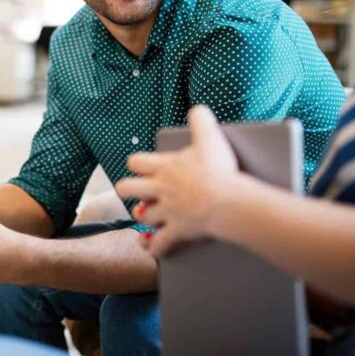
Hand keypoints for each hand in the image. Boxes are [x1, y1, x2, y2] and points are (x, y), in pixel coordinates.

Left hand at [115, 105, 241, 257]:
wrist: (227, 201)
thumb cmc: (219, 170)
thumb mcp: (210, 138)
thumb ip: (201, 120)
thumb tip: (198, 108)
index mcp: (164, 167)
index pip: (136, 162)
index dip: (136, 164)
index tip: (140, 166)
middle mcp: (159, 189)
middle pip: (128, 189)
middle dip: (127, 190)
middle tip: (132, 190)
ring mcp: (166, 211)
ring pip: (143, 215)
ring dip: (143, 216)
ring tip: (144, 215)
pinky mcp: (176, 230)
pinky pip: (159, 243)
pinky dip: (153, 247)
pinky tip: (150, 247)